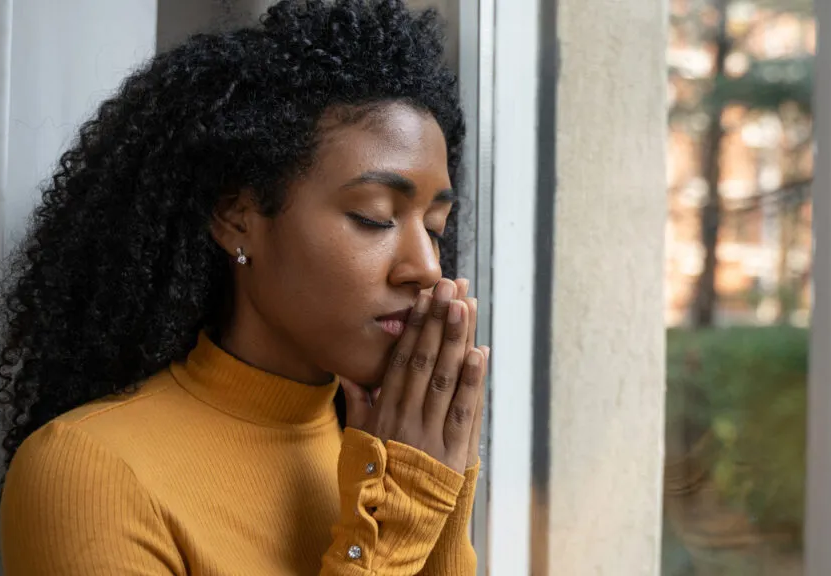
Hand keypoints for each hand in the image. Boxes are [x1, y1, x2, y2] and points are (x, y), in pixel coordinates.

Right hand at [341, 279, 486, 472]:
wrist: (386, 529)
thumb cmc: (370, 484)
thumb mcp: (357, 442)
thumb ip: (359, 405)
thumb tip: (351, 373)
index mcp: (384, 413)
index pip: (402, 360)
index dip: (414, 327)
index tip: (423, 298)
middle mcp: (407, 418)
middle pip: (426, 361)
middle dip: (438, 320)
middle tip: (449, 285)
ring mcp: (431, 435)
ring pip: (446, 379)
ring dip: (457, 339)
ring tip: (465, 304)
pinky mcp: (453, 453)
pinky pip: (464, 412)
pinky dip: (474, 381)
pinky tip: (479, 352)